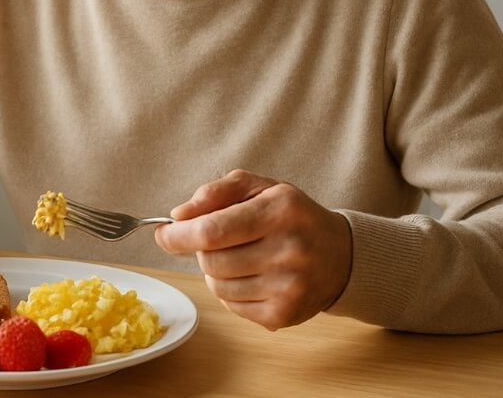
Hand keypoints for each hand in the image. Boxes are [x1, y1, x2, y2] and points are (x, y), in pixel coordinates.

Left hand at [154, 169, 352, 330]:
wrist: (340, 255)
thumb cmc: (291, 216)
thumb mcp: (259, 188)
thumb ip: (215, 192)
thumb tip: (179, 215)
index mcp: (281, 211)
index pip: (212, 230)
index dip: (178, 235)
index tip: (163, 234)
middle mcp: (289, 250)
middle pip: (211, 260)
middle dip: (201, 250)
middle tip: (217, 241)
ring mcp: (289, 287)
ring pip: (217, 286)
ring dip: (216, 271)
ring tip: (241, 257)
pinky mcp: (284, 315)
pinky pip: (231, 306)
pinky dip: (231, 292)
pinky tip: (253, 277)